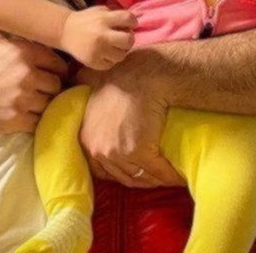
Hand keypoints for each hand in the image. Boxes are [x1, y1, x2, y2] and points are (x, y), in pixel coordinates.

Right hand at [0, 21, 66, 134]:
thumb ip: (2, 20)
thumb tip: (13, 7)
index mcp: (23, 52)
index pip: (57, 61)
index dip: (57, 67)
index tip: (54, 71)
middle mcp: (26, 75)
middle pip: (57, 83)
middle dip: (52, 85)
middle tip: (46, 86)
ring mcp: (21, 99)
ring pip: (50, 103)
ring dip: (46, 102)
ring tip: (38, 100)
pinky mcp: (14, 120)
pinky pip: (38, 121)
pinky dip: (36, 118)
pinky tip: (29, 113)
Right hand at [61, 6, 135, 69]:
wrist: (65, 31)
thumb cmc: (85, 20)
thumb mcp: (100, 11)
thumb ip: (115, 15)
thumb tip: (132, 23)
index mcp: (104, 19)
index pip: (128, 19)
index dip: (133, 22)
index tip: (130, 25)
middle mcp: (102, 34)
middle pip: (129, 40)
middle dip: (128, 40)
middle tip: (122, 39)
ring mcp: (97, 50)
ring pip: (121, 55)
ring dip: (119, 52)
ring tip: (112, 48)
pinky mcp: (93, 62)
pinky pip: (111, 64)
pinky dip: (109, 60)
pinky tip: (104, 54)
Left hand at [77, 51, 184, 188]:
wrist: (144, 75)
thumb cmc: (124, 78)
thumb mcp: (94, 84)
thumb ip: (84, 90)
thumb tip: (76, 79)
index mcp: (86, 137)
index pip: (101, 169)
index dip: (121, 170)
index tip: (136, 168)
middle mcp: (97, 148)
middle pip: (122, 176)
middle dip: (140, 178)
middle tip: (157, 176)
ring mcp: (116, 151)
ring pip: (139, 176)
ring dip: (155, 179)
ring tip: (168, 177)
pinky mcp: (137, 151)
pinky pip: (157, 171)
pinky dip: (169, 175)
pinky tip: (178, 176)